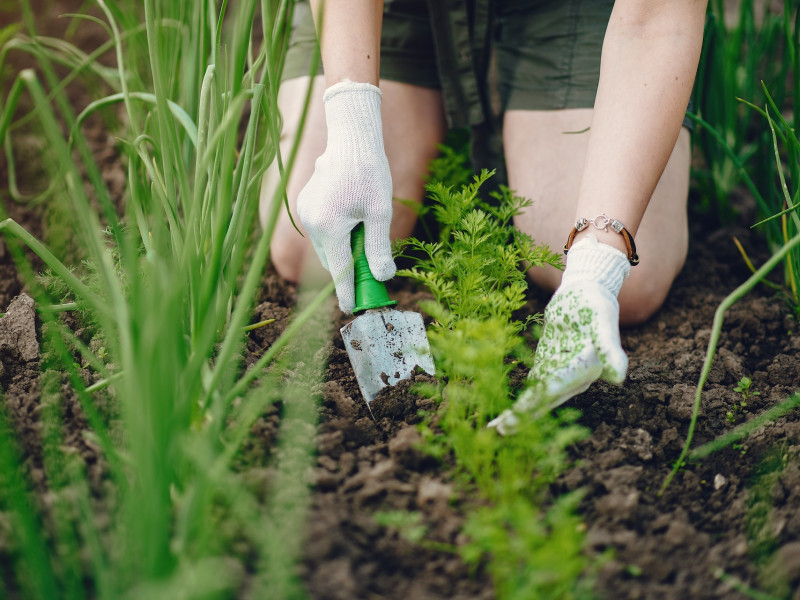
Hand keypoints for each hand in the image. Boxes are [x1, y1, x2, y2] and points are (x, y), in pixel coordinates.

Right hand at [297, 81, 394, 312]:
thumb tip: (383, 277)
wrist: (350, 138)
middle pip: (332, 261)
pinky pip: (321, 231)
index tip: (352, 309)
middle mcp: (312, 223)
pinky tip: (352, 222)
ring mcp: (305, 213)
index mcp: (329, 227)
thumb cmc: (369, 172)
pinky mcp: (305, 205)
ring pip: (326, 247)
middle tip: (370, 276)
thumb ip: (379, 247)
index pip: (339, 271)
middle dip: (348, 270)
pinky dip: (336, 236)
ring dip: (343, 251)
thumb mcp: (380, 212)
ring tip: (364, 240)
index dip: (347, 292)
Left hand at [489, 235, 629, 433]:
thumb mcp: (603, 322)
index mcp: (585, 371)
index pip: (554, 390)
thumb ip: (610, 349)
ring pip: (537, 397)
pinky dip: (520, 398)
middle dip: (522, 416)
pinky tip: (504, 411)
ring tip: (496, 429)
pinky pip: (533, 385)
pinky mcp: (549, 364)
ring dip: (518, 413)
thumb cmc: (597, 305)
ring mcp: (560, 372)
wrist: (588, 291)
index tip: (514, 418)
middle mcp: (573, 378)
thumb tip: (618, 378)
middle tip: (498, 432)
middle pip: (544, 400)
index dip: (534, 404)